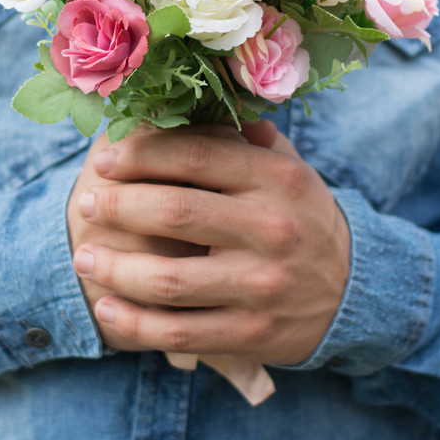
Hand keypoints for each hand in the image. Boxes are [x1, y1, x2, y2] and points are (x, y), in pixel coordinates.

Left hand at [70, 122, 349, 364]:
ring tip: (84, 257)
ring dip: (114, 268)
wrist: (356, 290)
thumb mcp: (288, 170)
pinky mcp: (252, 333)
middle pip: (174, 212)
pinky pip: (180, 331)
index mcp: (277, 179)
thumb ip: (240, 139)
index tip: (105, 160)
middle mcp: (272, 229)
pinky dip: (135, 322)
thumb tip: (176, 106)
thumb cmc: (301, 218)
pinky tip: (107, 307)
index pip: (196, 155)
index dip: (141, 154)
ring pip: (169, 279)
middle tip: (85, 203)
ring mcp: (262, 286)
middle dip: (116, 206)